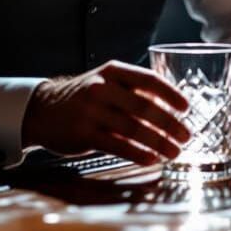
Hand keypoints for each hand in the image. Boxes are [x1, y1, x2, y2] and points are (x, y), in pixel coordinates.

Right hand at [22, 60, 191, 165]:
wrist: (42, 110)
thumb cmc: (82, 98)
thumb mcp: (105, 83)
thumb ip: (133, 91)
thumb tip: (169, 107)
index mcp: (112, 72)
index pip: (148, 80)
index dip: (170, 94)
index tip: (187, 108)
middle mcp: (102, 88)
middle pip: (144, 107)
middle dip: (170, 124)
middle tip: (186, 135)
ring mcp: (91, 111)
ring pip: (133, 128)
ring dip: (159, 142)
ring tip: (174, 152)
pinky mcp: (84, 134)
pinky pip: (117, 145)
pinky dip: (138, 153)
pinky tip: (152, 159)